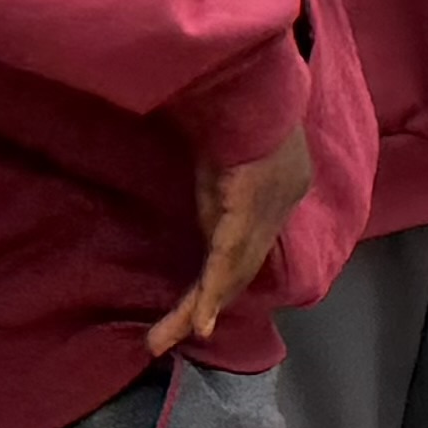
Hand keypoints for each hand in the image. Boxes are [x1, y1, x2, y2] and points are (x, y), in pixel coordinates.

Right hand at [143, 121, 316, 357]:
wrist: (257, 88)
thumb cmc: (238, 112)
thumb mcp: (223, 154)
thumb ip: (215, 180)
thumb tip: (203, 184)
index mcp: (262, 207)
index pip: (240, 257)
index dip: (217, 287)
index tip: (195, 314)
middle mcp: (266, 220)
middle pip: (233, 277)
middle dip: (199, 310)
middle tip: (165, 338)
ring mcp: (259, 219)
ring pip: (225, 279)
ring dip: (194, 312)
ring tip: (162, 338)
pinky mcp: (244, 214)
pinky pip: (224, 262)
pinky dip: (209, 295)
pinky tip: (197, 322)